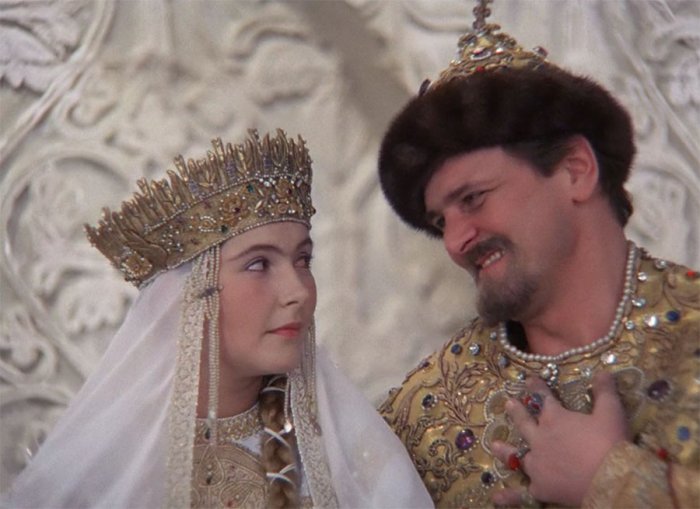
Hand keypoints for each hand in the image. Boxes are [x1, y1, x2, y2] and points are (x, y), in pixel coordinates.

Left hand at [491, 371, 629, 506]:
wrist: (611, 479)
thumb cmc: (610, 443)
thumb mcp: (611, 412)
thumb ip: (604, 392)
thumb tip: (603, 371)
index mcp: (555, 419)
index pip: (543, 399)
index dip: (536, 388)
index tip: (530, 379)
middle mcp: (540, 439)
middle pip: (525, 423)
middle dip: (517, 412)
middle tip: (508, 403)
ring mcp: (538, 465)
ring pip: (517, 456)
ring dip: (505, 451)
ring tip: (494, 445)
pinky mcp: (540, 488)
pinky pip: (521, 494)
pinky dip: (509, 497)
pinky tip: (496, 498)